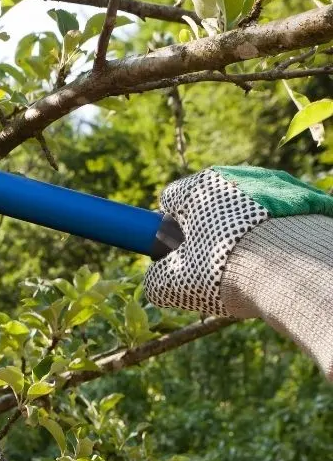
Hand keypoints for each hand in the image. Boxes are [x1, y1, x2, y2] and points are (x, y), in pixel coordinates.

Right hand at [144, 165, 332, 316]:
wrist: (295, 269)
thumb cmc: (223, 271)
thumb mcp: (173, 284)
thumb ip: (156, 279)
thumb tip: (158, 279)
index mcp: (199, 188)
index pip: (171, 199)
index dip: (168, 227)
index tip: (176, 251)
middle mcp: (236, 175)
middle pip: (212, 204)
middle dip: (208, 232)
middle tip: (213, 266)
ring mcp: (274, 184)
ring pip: (247, 210)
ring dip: (243, 233)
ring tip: (251, 268)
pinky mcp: (305, 199)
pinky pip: (278, 218)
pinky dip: (274, 236)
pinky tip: (277, 262)